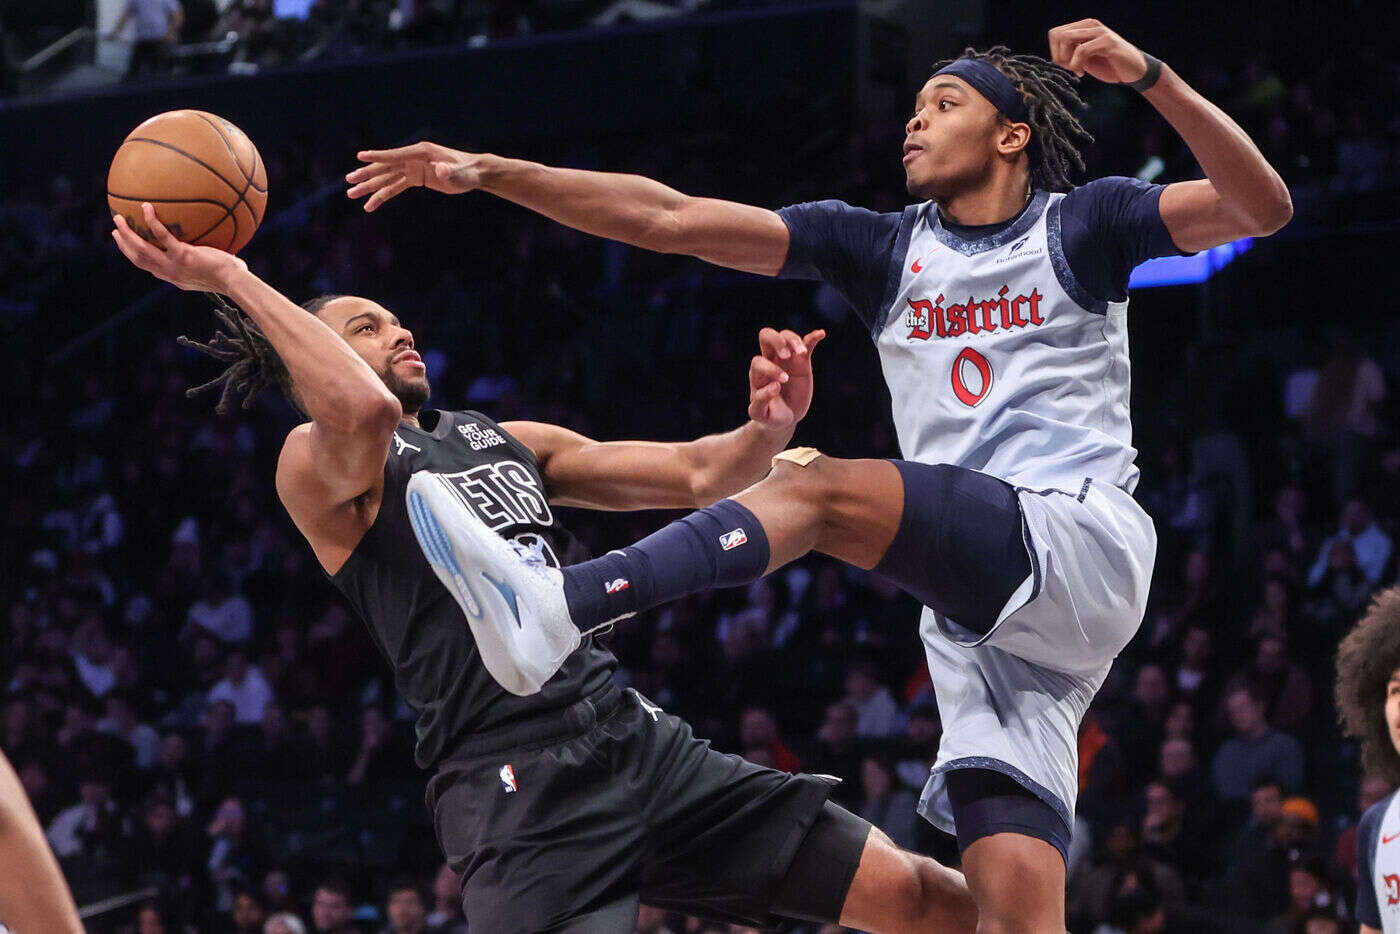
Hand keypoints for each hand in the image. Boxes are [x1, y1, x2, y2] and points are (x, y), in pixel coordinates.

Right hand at [111, 203, 245, 291]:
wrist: (235, 282)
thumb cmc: (231, 277)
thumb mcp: (213, 271)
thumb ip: (206, 259)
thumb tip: (214, 245)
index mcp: (173, 277)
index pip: (148, 267)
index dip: (133, 255)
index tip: (125, 243)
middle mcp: (169, 273)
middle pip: (137, 258)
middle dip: (123, 244)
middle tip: (115, 229)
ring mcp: (173, 265)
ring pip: (141, 249)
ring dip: (127, 233)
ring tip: (118, 217)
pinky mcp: (182, 255)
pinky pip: (162, 235)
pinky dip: (152, 221)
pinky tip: (146, 206)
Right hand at [346, 141, 483, 211]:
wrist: (474, 173)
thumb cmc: (468, 172)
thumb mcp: (459, 173)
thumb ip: (448, 172)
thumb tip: (440, 169)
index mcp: (421, 152)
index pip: (396, 155)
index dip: (379, 157)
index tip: (360, 157)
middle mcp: (413, 158)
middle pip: (385, 167)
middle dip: (367, 174)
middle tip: (349, 181)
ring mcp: (413, 167)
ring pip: (386, 178)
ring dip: (369, 186)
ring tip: (351, 194)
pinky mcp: (415, 178)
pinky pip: (395, 187)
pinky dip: (383, 195)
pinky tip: (370, 204)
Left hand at [747, 327, 824, 429]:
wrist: (785, 417)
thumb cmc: (770, 415)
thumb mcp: (760, 414)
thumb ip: (760, 401)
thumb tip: (775, 386)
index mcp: (757, 373)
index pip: (759, 361)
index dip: (770, 370)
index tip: (782, 384)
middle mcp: (770, 361)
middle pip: (766, 335)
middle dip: (776, 341)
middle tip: (786, 356)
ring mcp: (786, 359)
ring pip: (786, 336)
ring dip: (794, 341)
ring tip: (802, 353)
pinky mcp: (802, 361)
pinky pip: (807, 343)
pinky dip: (813, 337)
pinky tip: (821, 334)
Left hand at [1048, 19, 1151, 82]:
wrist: (1134, 71)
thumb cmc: (1109, 65)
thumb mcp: (1085, 59)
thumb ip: (1071, 54)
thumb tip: (1054, 57)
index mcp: (1084, 27)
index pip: (1055, 33)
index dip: (1055, 52)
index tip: (1066, 65)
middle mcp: (1091, 25)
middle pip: (1057, 35)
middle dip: (1058, 55)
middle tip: (1069, 68)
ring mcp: (1099, 32)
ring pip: (1066, 38)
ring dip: (1067, 59)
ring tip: (1077, 69)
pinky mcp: (1107, 42)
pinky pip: (1081, 50)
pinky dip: (1076, 64)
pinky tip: (1082, 73)